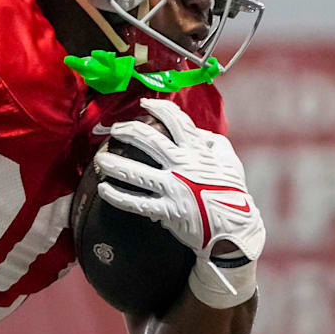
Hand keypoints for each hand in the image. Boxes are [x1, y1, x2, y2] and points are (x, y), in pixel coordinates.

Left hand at [94, 98, 264, 305]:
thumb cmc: (232, 193)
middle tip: (115, 130)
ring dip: (114, 164)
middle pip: (149, 141)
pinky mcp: (167, 210)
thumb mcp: (230, 162)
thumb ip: (213, 144)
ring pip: (136, 172)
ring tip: (100, 159)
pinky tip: (104, 189)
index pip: (177, 122)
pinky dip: (118, 196)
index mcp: (198, 152)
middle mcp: (183, 166)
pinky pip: (136, 202)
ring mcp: (173, 188)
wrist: (234, 230)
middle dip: (128, 131)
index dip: (159, 109)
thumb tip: (198, 133)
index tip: (144, 103)